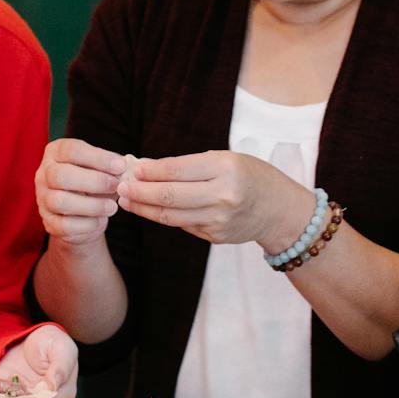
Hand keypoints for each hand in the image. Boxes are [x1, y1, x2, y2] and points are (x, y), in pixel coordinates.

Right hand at [35, 138, 125, 245]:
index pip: (72, 150)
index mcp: (55, 153)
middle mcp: (44, 174)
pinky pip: (64, 225)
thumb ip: (112, 167)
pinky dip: (87, 224)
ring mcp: (43, 199)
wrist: (82, 215)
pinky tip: (100, 220)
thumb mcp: (102, 170)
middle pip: (61, 175)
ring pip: (60, 201)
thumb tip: (128, 168)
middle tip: (116, 186)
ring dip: (91, 205)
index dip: (97, 158)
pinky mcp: (48, 222)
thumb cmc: (94, 185)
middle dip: (94, 181)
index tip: (120, 166)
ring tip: (112, 207)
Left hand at [117, 150, 313, 250]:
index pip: (177, 170)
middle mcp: (223, 196)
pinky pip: (182, 226)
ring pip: (170, 216)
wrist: (279, 210)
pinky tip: (149, 209)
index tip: (131, 169)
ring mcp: (219, 220)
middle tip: (119, 187)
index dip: (149, 171)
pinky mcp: (215, 237)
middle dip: (139, 191)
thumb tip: (145, 167)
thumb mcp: (224, 160)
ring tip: (126, 200)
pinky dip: (163, 216)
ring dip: (144, 208)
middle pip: (169, 196)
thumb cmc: (249, 176)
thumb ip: (187, 165)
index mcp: (226, 169)